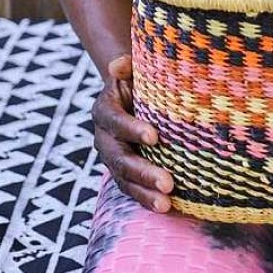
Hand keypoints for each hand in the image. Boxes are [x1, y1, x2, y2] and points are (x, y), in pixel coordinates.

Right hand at [92, 54, 174, 211]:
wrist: (129, 95)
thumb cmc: (137, 80)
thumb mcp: (131, 70)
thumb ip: (125, 66)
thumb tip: (118, 65)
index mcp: (104, 110)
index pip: (115, 121)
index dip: (131, 129)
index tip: (155, 137)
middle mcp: (103, 138)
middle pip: (119, 158)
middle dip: (143, 171)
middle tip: (168, 182)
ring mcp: (112, 158)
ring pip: (124, 179)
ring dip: (145, 193)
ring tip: (167, 204)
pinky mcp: (123, 173)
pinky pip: (132, 189)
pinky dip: (147, 199)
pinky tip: (167, 208)